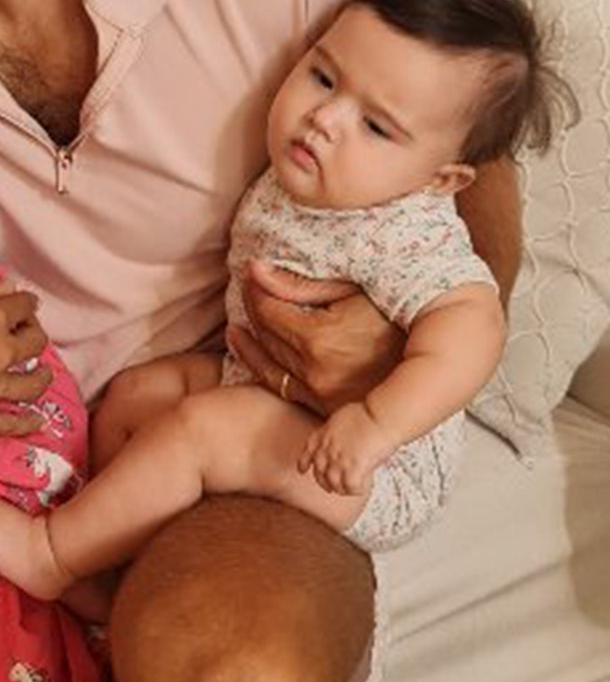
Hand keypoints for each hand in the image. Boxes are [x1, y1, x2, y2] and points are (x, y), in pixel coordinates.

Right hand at [0, 265, 53, 436]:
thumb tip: (8, 288)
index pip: (24, 307)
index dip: (25, 303)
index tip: (22, 304)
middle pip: (34, 343)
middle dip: (34, 334)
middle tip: (27, 332)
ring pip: (30, 384)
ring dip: (41, 375)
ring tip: (43, 372)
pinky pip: (7, 424)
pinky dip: (25, 423)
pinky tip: (37, 421)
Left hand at [230, 260, 404, 416]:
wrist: (437, 365)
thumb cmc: (400, 318)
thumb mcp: (354, 291)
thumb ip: (300, 284)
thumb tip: (255, 270)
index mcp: (321, 341)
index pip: (268, 310)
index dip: (255, 288)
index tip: (251, 273)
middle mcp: (315, 373)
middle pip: (265, 334)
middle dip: (253, 306)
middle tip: (248, 286)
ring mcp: (319, 397)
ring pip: (267, 361)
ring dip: (250, 335)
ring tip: (244, 313)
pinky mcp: (324, 411)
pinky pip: (278, 385)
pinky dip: (257, 363)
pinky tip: (245, 345)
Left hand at [299, 401, 395, 495]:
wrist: (379, 415)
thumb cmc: (367, 412)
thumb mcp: (342, 417)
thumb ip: (337, 430)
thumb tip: (344, 437)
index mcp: (324, 434)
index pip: (308, 450)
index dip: (304, 462)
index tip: (302, 469)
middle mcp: (327, 449)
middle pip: (319, 473)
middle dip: (325, 482)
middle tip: (333, 487)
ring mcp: (339, 460)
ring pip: (334, 484)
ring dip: (342, 489)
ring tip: (350, 489)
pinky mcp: (353, 468)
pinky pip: (351, 487)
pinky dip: (356, 490)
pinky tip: (364, 486)